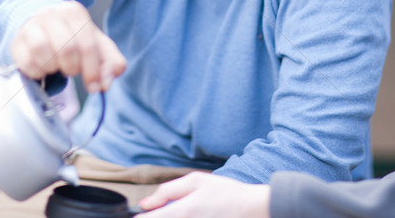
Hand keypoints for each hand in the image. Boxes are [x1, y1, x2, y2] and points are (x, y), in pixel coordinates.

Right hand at [11, 0, 126, 91]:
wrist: (41, 24)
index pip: (88, 45)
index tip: (94, 86)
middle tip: (72, 70)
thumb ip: (111, 63)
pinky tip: (43, 68)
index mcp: (75, 12)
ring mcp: (31, 26)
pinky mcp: (17, 41)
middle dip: (73, 68)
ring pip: (43, 51)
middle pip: (66, 49)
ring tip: (57, 66)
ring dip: (54, 67)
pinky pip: (26, 62)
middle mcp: (51, 14)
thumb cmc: (72, 36)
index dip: (93, 70)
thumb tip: (105, 84)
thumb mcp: (97, 45)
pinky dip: (37, 72)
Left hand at [138, 172, 270, 217]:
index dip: (142, 217)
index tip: (143, 214)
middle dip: (158, 217)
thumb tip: (145, 204)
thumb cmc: (225, 192)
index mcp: (182, 212)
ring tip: (188, 211)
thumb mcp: (195, 181)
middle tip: (168, 209)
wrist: (252, 208)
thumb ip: (167, 191)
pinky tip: (192, 215)